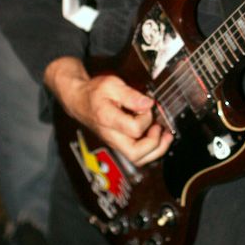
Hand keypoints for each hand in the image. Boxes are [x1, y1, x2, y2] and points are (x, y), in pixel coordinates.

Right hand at [44, 56, 173, 166]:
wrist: (79, 101)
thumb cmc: (93, 92)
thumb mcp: (111, 84)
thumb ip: (130, 94)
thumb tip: (148, 103)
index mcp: (108, 119)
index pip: (134, 129)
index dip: (146, 118)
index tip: (147, 106)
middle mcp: (111, 136)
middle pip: (136, 154)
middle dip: (155, 143)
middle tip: (160, 128)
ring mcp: (115, 142)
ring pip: (138, 159)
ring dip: (156, 150)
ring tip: (165, 135)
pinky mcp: (119, 143)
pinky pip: (137, 154)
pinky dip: (151, 149)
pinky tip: (158, 136)